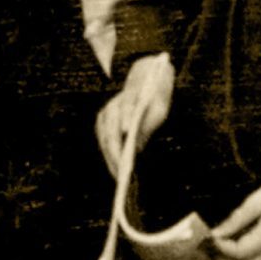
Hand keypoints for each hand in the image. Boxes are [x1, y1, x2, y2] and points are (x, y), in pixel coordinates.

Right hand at [96, 51, 176, 174]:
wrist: (146, 84)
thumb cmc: (155, 101)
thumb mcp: (158, 111)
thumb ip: (147, 126)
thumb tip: (135, 150)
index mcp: (129, 99)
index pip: (125, 112)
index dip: (124, 126)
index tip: (125, 143)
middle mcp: (113, 106)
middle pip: (111, 132)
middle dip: (115, 154)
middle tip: (122, 174)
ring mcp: (105, 113)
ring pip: (104, 139)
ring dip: (110, 158)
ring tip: (118, 176)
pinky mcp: (102, 120)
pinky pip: (103, 140)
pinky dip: (108, 154)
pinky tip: (115, 168)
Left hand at [211, 158, 260, 259]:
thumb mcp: (255, 202)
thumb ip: (235, 221)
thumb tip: (215, 235)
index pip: (239, 252)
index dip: (220, 248)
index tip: (204, 240)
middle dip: (224, 258)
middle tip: (206, 246)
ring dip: (234, 259)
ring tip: (217, 244)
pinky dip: (245, 256)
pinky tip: (235, 243)